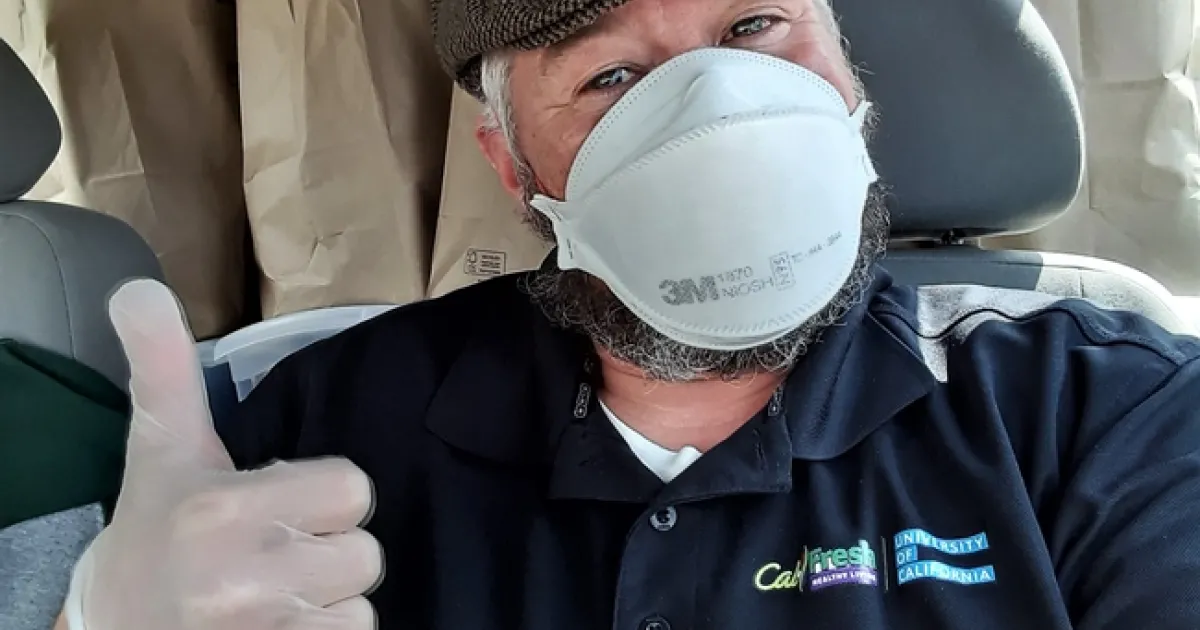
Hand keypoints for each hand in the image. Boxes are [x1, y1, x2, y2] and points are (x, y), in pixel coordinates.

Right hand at [65, 279, 381, 629]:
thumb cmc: (152, 536)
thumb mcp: (160, 451)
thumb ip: (164, 369)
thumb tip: (139, 288)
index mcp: (223, 510)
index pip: (353, 488)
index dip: (326, 497)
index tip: (282, 505)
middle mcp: (247, 576)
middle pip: (365, 553)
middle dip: (327, 552)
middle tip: (273, 557)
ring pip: (361, 606)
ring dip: (327, 603)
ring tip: (272, 598)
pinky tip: (277, 629)